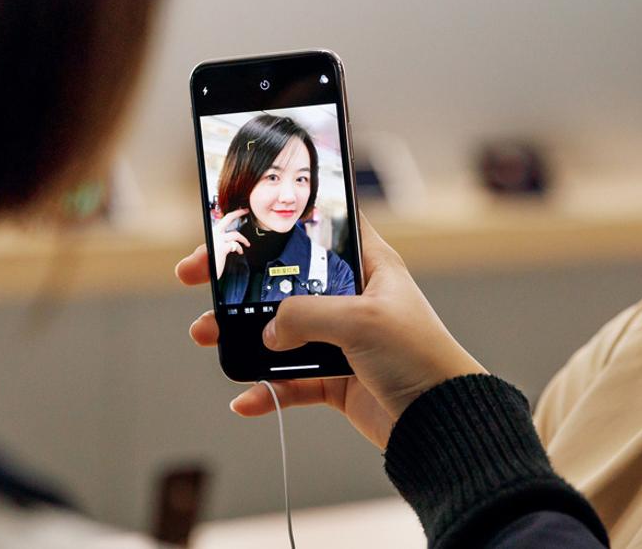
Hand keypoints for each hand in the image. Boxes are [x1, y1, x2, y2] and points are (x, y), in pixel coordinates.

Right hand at [176, 215, 485, 448]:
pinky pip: (290, 382)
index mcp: (368, 265)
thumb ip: (305, 314)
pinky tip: (245, 399)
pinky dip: (266, 390)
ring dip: (241, 334)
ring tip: (206, 335)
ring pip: (279, 331)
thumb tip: (267, 330)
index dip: (277, 220)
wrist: (444, 421)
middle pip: (284, 279)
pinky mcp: (338, 380)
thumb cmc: (420, 356)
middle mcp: (354, 297)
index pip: (317, 227)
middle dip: (239, 280)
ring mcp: (344, 340)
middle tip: (198, 278)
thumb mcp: (359, 320)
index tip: (235, 222)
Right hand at [210, 208, 249, 279]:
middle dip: (238, 212)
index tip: (241, 210)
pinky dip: (239, 248)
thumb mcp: (212, 246)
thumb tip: (231, 240)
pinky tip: (240, 251)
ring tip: (247, 244)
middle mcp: (214, 234)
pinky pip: (235, 245)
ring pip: (236, 234)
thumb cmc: (205, 259)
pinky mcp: (222, 248)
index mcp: (213, 232)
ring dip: (243, 239)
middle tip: (245, 210)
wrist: (197, 268)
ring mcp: (218, 240)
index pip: (224, 220)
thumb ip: (220, 241)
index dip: (234, 214)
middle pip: (228, 218)